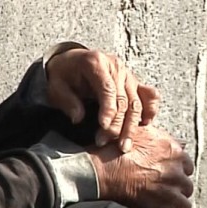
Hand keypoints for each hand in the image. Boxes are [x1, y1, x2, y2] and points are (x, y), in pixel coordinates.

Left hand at [45, 47, 159, 152]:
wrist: (70, 62)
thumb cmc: (63, 75)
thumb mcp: (56, 87)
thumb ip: (68, 102)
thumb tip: (78, 119)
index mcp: (96, 63)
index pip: (107, 89)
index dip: (108, 110)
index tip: (104, 127)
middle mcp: (115, 66)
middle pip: (124, 99)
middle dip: (117, 124)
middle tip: (105, 141)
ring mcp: (127, 74)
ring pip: (136, 102)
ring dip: (132, 126)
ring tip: (123, 145)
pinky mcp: (133, 82)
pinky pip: (148, 95)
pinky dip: (150, 110)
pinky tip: (145, 125)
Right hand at [86, 125, 193, 207]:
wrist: (102, 170)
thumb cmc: (116, 151)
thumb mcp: (140, 133)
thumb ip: (161, 138)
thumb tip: (176, 142)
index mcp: (174, 153)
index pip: (187, 166)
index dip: (176, 171)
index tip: (166, 173)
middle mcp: (176, 174)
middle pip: (186, 186)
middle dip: (175, 188)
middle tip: (161, 187)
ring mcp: (170, 194)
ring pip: (183, 204)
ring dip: (173, 203)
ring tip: (159, 201)